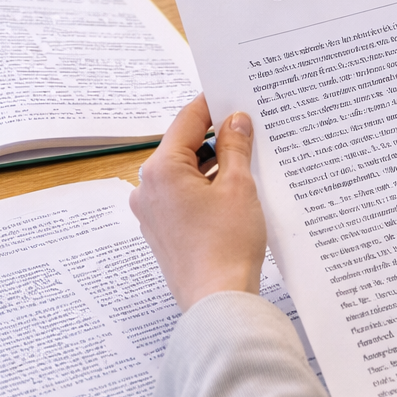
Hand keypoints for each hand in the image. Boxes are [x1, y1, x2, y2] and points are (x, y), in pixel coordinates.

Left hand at [130, 93, 266, 310]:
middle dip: (217, 138)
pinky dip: (205, 189)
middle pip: (184, 147)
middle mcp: (148, 188)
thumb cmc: (226, 246)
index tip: (233, 96)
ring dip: (213, 166)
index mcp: (161, 169)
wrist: (218, 300)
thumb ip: (236, 147)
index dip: (213, 105)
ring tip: (248, 163)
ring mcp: (152, 213)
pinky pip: (183, 198)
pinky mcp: (162, 232)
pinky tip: (233, 193)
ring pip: (184, 174)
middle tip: (248, 129)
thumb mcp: (238, 187)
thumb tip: (236, 121)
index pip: (188, 121)